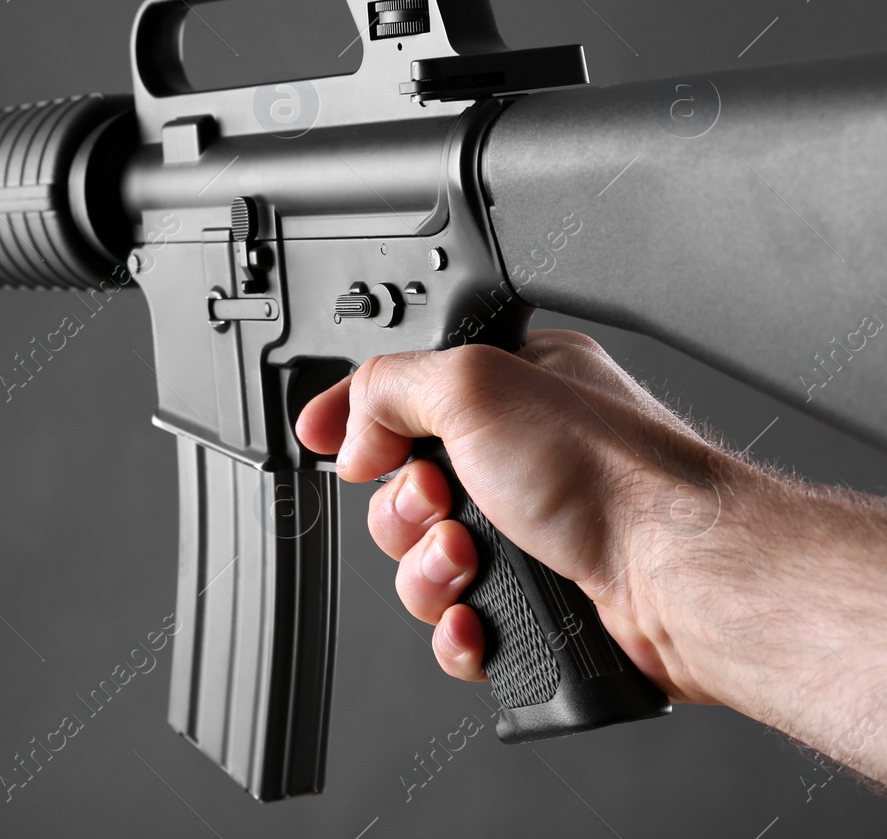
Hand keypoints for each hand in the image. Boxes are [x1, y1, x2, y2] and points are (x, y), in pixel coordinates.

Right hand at [294, 330, 741, 704]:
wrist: (684, 580)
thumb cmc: (617, 476)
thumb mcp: (475, 384)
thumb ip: (388, 386)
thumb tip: (352, 429)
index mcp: (513, 386)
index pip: (404, 393)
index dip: (358, 417)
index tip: (328, 438)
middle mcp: (522, 456)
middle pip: (402, 487)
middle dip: (404, 508)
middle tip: (439, 502)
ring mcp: (532, 533)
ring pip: (424, 562)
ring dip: (429, 571)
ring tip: (470, 562)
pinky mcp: (542, 601)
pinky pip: (459, 623)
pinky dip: (458, 627)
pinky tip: (479, 616)